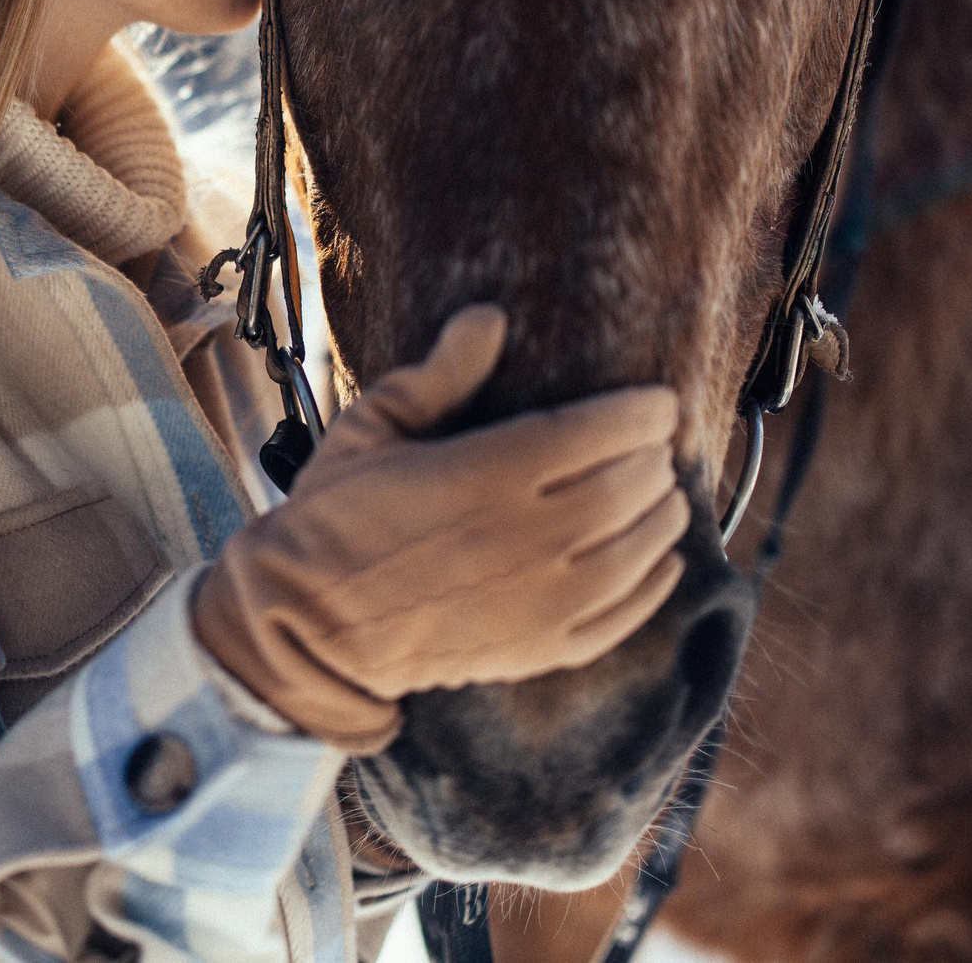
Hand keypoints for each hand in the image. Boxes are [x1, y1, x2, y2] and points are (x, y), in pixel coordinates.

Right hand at [191, 306, 685, 751]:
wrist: (308, 626)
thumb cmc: (334, 517)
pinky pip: (623, 616)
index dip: (642, 414)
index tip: (656, 403)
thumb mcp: (370, 430)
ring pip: (637, 550)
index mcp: (483, 474)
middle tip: (654, 445)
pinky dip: (654, 584)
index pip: (597, 432)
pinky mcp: (537, 651)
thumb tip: (490, 319)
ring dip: (663, 515)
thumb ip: (437, 377)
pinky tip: (661, 560)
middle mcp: (522, 538)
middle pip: (628, 487)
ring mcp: (536, 602)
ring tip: (661, 493)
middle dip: (653, 459)